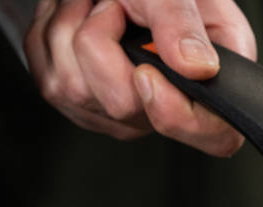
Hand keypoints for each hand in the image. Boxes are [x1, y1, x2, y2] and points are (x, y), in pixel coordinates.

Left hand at [24, 0, 255, 156]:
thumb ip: (182, 22)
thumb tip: (195, 67)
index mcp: (210, 86)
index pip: (213, 136)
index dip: (175, 115)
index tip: (146, 73)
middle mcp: (165, 112)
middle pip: (122, 105)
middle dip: (102, 36)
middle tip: (112, 3)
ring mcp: (120, 118)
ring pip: (76, 90)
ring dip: (71, 26)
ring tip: (94, 4)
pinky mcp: (80, 110)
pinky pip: (49, 82)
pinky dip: (51, 36)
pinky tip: (77, 19)